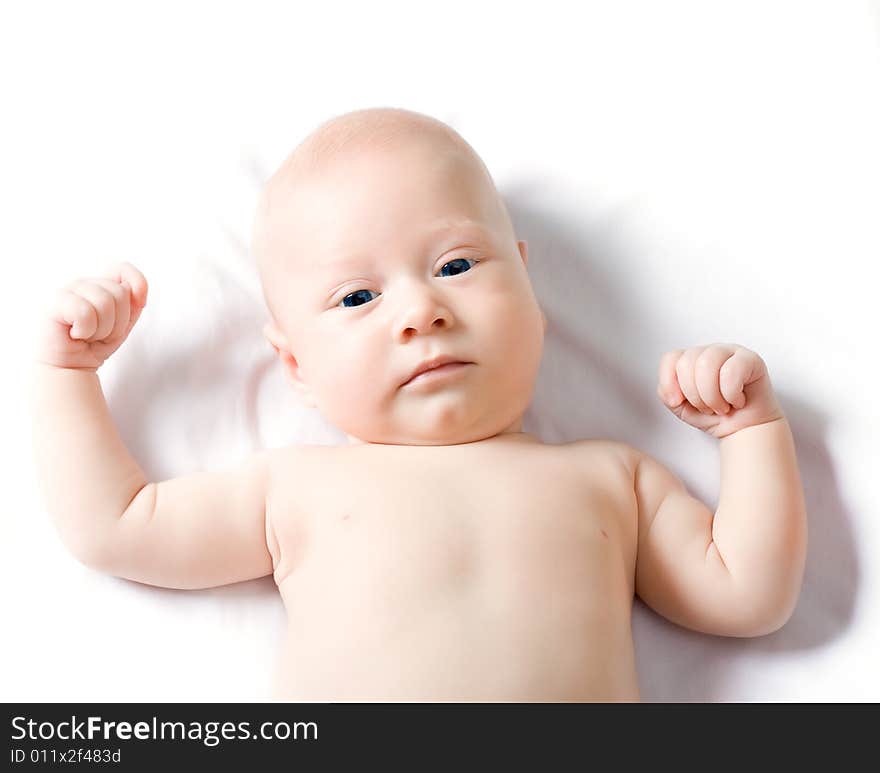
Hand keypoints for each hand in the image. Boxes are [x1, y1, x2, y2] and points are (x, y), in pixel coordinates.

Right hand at [36, 262, 148, 370]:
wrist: (70, 367)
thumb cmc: (95, 345)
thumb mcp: (123, 324)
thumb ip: (133, 305)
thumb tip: (135, 290)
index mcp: (101, 285)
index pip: (123, 269)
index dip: (138, 283)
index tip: (141, 303)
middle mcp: (85, 284)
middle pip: (120, 292)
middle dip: (118, 322)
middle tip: (102, 333)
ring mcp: (68, 291)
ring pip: (104, 302)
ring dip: (103, 329)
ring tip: (89, 334)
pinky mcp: (55, 302)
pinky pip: (85, 312)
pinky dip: (86, 330)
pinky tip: (76, 334)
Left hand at [657, 344, 784, 437]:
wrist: (744, 429)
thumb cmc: (714, 415)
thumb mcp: (681, 407)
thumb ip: (667, 394)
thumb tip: (673, 393)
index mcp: (689, 359)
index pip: (671, 358)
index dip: (670, 383)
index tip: (678, 402)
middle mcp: (708, 352)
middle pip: (687, 362)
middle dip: (694, 395)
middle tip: (707, 407)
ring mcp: (730, 352)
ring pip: (707, 364)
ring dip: (712, 396)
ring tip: (721, 406)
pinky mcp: (750, 359)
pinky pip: (731, 371)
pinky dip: (731, 394)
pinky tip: (737, 400)